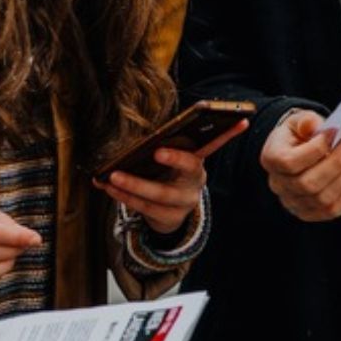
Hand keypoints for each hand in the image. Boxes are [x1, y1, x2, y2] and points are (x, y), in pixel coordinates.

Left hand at [95, 119, 248, 235]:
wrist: (169, 211)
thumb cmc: (166, 175)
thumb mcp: (171, 161)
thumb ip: (165, 146)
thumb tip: (142, 132)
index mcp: (197, 161)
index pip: (215, 144)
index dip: (226, 135)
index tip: (233, 123)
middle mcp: (195, 182)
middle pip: (188, 170)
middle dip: (174, 160)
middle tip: (156, 151)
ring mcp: (184, 203)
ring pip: (160, 195)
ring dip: (134, 185)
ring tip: (113, 176)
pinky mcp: (168, 218)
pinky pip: (145, 208)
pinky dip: (123, 196)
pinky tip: (107, 186)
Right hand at [259, 110, 340, 221]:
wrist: (296, 151)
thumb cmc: (298, 136)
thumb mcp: (298, 121)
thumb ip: (305, 121)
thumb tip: (312, 125)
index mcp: (270, 160)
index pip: (290, 162)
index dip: (316, 149)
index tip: (334, 132)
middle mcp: (278, 185)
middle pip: (308, 184)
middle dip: (338, 162)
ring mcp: (293, 202)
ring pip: (324, 198)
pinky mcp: (310, 213)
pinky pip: (333, 209)